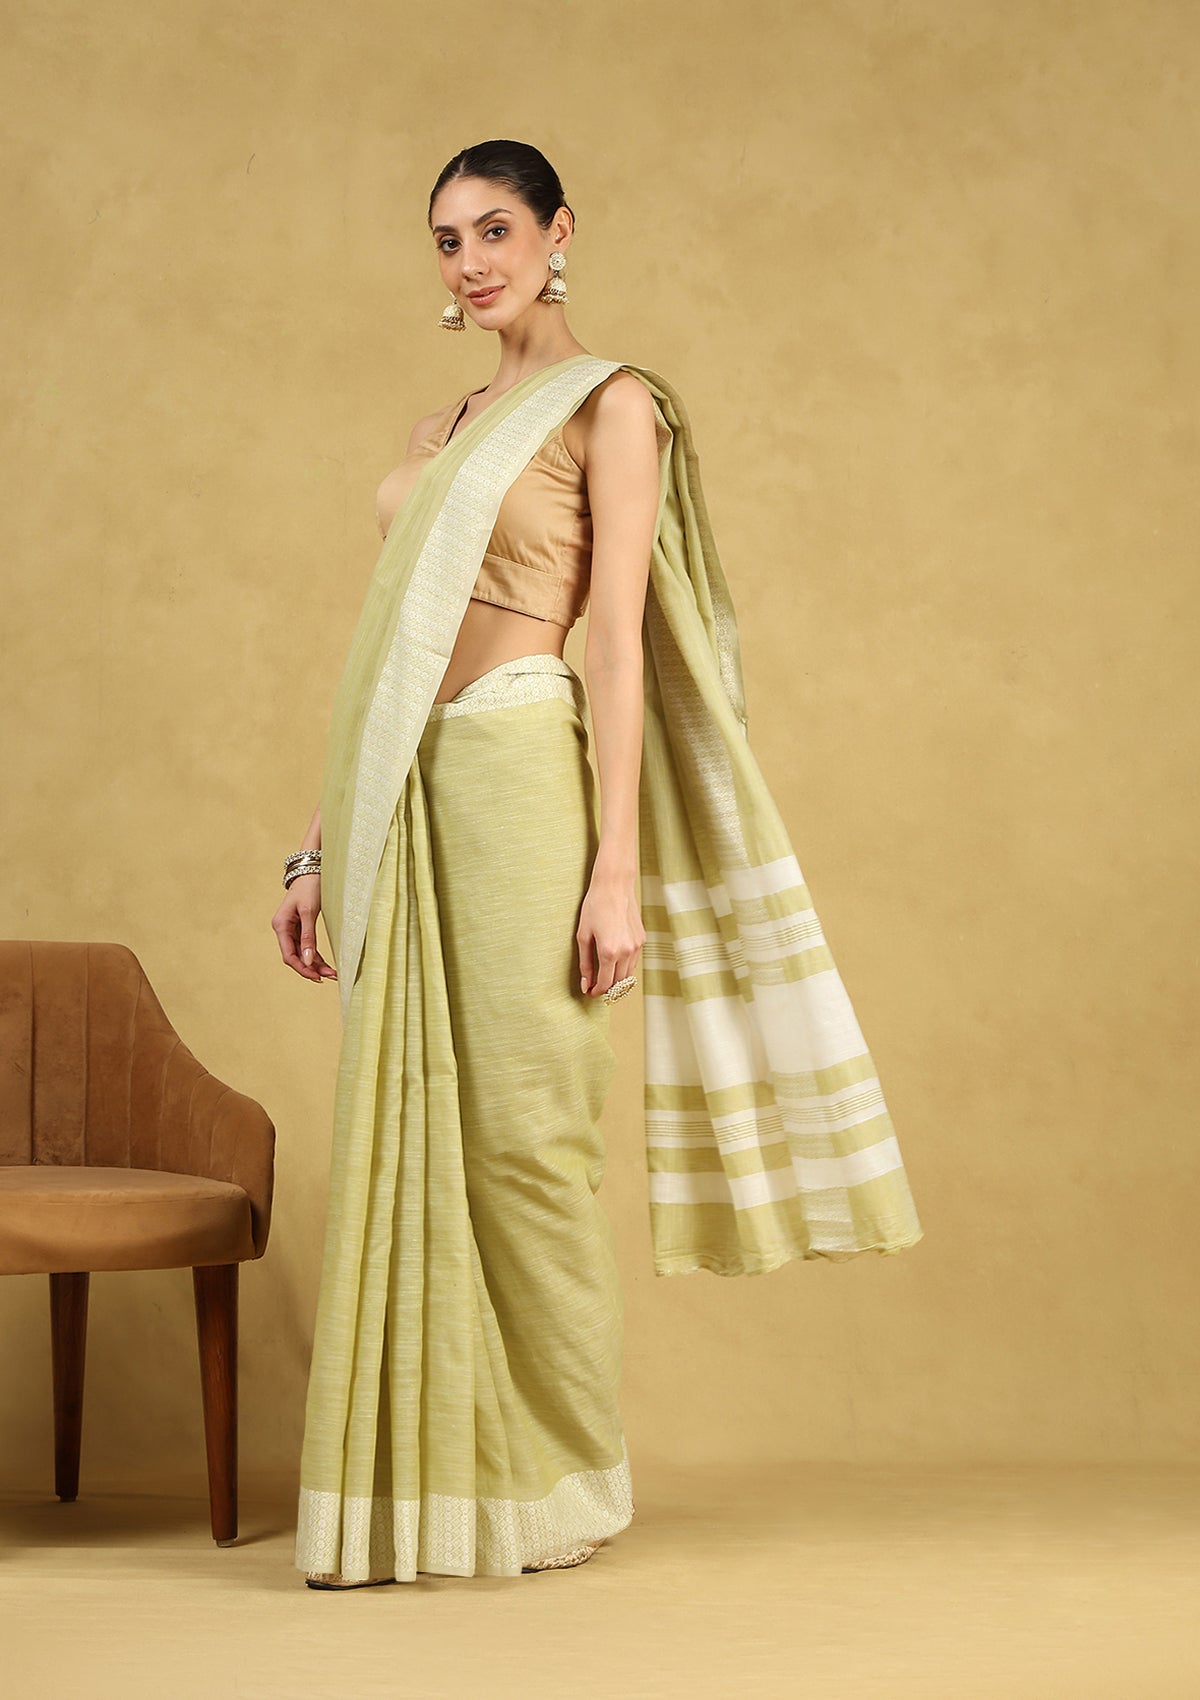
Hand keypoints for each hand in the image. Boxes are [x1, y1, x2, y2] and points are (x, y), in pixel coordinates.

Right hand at [272, 874, 337, 982]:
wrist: (311, 869)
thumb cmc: (309, 887)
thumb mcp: (309, 912)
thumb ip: (308, 937)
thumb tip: (308, 960)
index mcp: (281, 926)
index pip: (289, 955)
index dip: (303, 968)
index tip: (318, 977)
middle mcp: (283, 929)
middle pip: (295, 956)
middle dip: (312, 968)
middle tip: (330, 976)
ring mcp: (291, 928)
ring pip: (302, 953)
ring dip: (315, 963)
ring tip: (332, 973)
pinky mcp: (300, 927)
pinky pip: (306, 945)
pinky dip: (316, 955)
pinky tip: (325, 964)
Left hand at [576, 873, 643, 997]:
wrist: (614, 886)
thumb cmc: (594, 907)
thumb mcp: (583, 936)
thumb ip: (585, 963)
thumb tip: (586, 984)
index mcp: (609, 952)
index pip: (605, 984)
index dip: (596, 992)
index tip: (589, 992)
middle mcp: (626, 952)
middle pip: (618, 983)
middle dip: (607, 989)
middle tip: (595, 988)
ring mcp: (636, 946)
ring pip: (628, 975)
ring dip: (617, 981)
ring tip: (605, 978)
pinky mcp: (641, 940)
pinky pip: (634, 962)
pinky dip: (625, 968)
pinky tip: (615, 963)